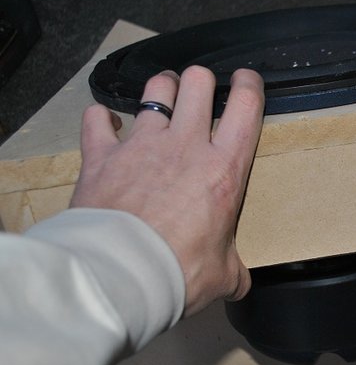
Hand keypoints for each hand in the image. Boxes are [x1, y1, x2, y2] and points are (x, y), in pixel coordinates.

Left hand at [70, 66, 264, 315]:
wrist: (121, 274)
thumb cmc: (180, 271)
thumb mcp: (223, 275)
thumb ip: (233, 271)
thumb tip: (240, 284)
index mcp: (224, 168)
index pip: (246, 106)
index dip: (250, 85)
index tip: (247, 82)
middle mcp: (186, 145)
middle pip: (197, 83)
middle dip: (201, 81)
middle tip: (200, 92)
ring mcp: (141, 145)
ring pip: (154, 91)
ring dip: (160, 89)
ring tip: (161, 95)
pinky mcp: (102, 155)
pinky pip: (97, 120)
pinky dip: (101, 119)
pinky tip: (104, 123)